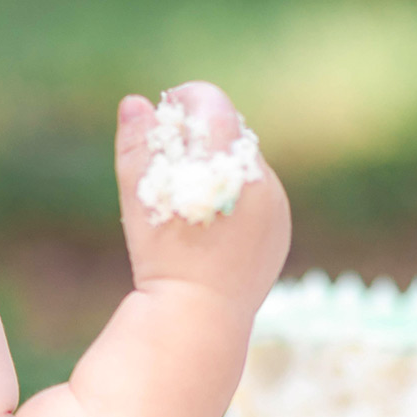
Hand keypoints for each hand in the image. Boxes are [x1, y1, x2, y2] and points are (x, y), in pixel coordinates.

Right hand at [113, 82, 290, 315]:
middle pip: (230, 134)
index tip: (166, 110)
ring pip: (244, 164)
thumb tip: (136, 103)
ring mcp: (276, 205)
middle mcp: (262, 179)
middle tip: (169, 153)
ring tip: (186, 190)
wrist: (197, 317)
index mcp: (228, 163)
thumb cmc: (161, 256)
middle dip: (200, 134)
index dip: (187, 99)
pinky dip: (233, 193)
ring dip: (217, 164)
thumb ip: (137, 144)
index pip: (214, 105)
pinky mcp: (280, 229)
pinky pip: (257, 194)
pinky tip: (209, 217)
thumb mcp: (140, 196)